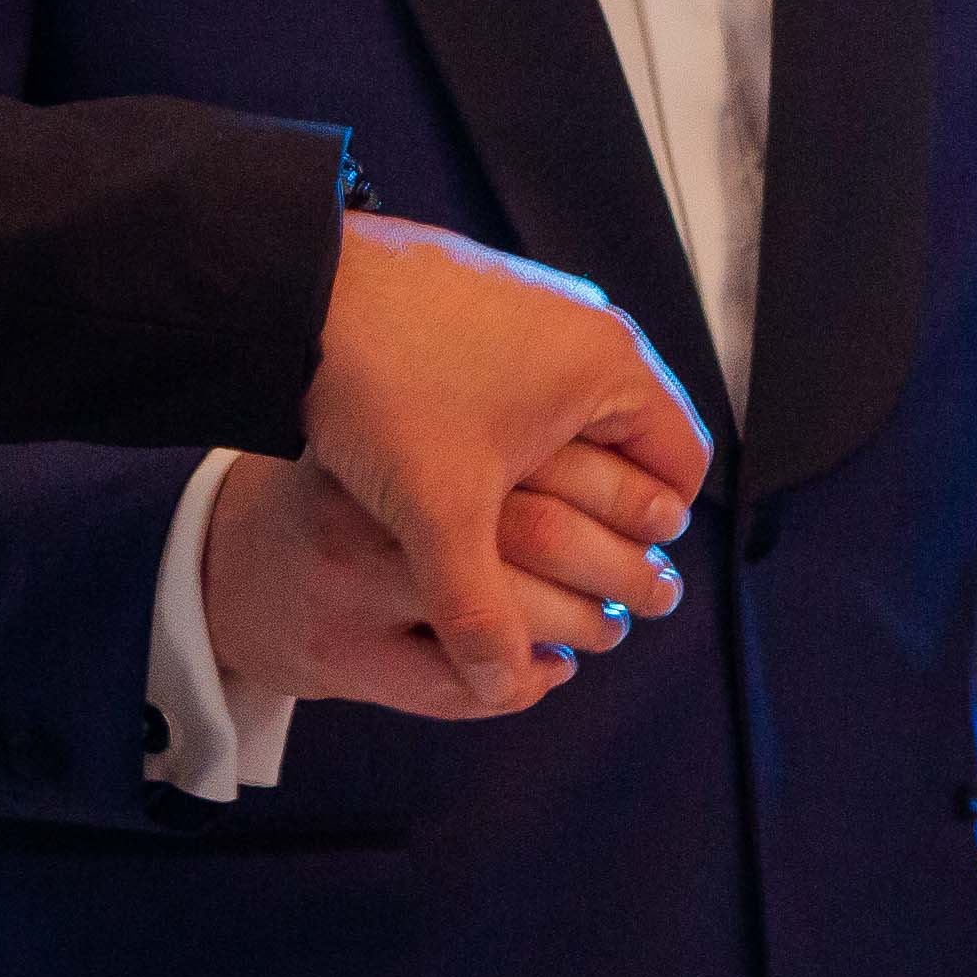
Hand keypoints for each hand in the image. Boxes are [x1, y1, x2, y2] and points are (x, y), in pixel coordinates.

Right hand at [202, 445, 679, 720]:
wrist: (226, 565)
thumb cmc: (344, 501)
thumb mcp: (408, 450)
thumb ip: (492, 451)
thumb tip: (630, 484)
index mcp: (404, 445)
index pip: (541, 463)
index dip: (619, 493)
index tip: (660, 515)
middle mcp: (378, 513)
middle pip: (538, 539)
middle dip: (619, 567)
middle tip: (658, 584)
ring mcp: (357, 591)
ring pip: (507, 618)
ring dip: (584, 626)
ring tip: (613, 625)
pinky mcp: (344, 658)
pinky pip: (459, 686)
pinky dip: (524, 681)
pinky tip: (550, 669)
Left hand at [297, 214, 711, 713]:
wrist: (293, 290)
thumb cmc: (384, 384)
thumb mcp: (437, 516)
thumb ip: (479, 610)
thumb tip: (504, 687)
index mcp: (609, 366)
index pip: (683, 468)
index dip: (653, 539)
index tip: (611, 579)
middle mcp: (588, 324)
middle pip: (635, 442)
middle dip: (605, 510)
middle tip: (561, 566)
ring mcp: (537, 305)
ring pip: (577, 412)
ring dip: (554, 472)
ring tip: (501, 522)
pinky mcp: (487, 299)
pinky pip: (529, 378)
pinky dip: (510, 428)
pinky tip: (452, 465)